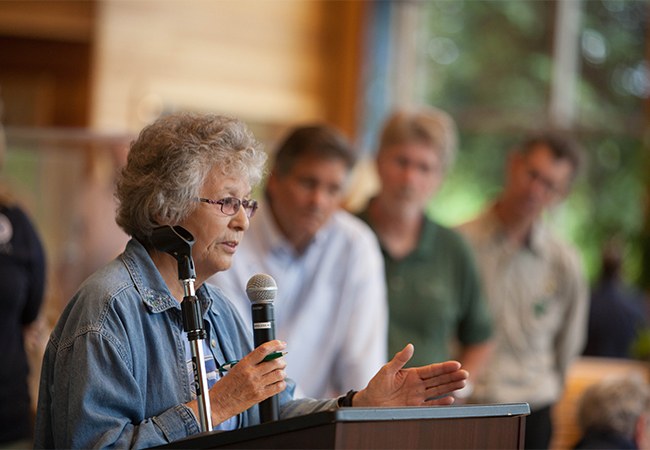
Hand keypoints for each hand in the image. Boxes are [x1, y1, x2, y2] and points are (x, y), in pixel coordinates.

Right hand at [187, 340, 287, 425]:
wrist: (218, 404)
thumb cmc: (225, 387)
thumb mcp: (236, 368)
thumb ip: (252, 362)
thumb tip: (268, 357)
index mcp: (244, 364)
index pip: (263, 349)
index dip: (276, 345)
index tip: (281, 345)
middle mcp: (251, 373)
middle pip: (275, 361)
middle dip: (282, 361)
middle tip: (281, 362)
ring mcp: (256, 385)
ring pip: (279, 374)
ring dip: (282, 372)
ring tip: (278, 373)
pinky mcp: (259, 396)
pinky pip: (278, 387)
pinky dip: (281, 384)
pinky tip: (277, 383)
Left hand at [353, 344, 468, 406]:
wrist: (370, 403)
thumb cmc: (376, 385)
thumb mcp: (386, 370)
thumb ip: (399, 359)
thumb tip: (410, 346)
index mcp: (412, 374)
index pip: (432, 370)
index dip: (444, 367)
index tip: (456, 365)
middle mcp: (418, 384)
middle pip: (438, 380)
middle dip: (452, 377)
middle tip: (465, 374)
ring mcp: (417, 396)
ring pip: (438, 391)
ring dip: (450, 387)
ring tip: (463, 383)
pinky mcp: (415, 407)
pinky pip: (430, 405)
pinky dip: (440, 403)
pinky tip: (451, 400)